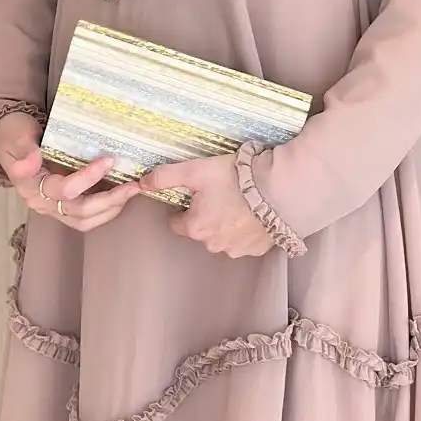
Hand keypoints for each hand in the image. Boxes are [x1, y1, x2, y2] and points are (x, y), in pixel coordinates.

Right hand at [0, 111, 140, 231]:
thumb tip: (31, 162)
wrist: (11, 137)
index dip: (87, 178)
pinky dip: (106, 210)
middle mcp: (40, 201)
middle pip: (78, 210)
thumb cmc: (15, 133)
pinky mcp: (62, 205)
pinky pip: (85, 216)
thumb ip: (24, 147)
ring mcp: (52, 206)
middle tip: (133, 185)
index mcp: (30, 185)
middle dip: (109, 200)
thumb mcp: (17, 134)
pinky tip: (122, 196)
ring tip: (132, 192)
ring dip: (110, 209)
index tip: (108, 160)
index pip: (63, 189)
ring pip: (84, 219)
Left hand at [140, 154, 272, 258]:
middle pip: (202, 230)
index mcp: (196, 227)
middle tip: (220, 192)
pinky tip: (254, 211)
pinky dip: (247, 228)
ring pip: (223, 237)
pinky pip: (245, 240)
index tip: (195, 195)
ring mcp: (237, 249)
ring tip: (240, 200)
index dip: (183, 208)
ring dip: (227, 223)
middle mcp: (213, 244)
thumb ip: (166, 176)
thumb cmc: (235, 179)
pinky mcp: (257, 249)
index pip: (177, 223)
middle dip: (207, 215)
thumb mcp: (196, 171)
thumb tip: (143, 182)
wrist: (278, 190)